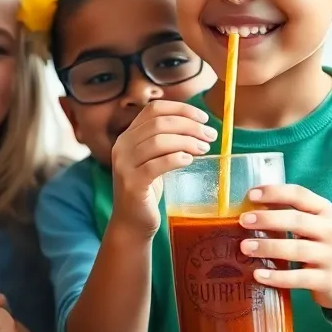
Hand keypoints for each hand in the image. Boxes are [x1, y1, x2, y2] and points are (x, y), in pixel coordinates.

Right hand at [111, 101, 215, 232]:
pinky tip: (189, 160)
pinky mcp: (131, 184)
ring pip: (158, 141)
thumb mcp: (154, 159)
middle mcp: (121, 146)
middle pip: (158, 123)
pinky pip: (155, 165)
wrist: (132, 222)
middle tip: (210, 136)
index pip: (154, 109)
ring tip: (204, 149)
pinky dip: (175, 159)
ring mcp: (123, 165)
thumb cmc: (148, 189)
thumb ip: (165, 141)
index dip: (181, 109)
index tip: (204, 118)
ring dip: (187, 141)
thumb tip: (200, 126)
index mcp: (128, 136)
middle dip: (190, 126)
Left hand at [240, 184, 331, 317]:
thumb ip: (286, 214)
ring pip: (297, 249)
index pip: (299, 195)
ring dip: (268, 247)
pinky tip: (258, 274)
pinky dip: (278, 277)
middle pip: (297, 220)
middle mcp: (329, 230)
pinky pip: (299, 278)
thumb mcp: (311, 224)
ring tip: (244, 247)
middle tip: (243, 220)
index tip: (251, 194)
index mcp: (323, 211)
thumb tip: (246, 208)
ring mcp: (329, 256)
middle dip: (268, 219)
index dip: (275, 192)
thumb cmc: (319, 244)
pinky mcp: (326, 280)